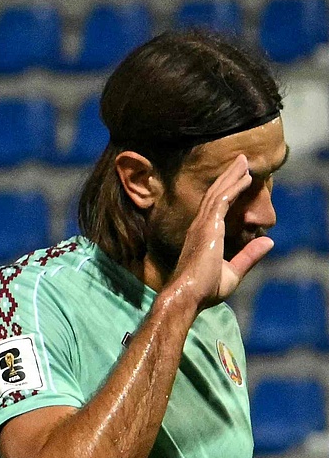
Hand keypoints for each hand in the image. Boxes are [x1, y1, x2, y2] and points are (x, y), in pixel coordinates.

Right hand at [165, 153, 274, 310]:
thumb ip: (249, 256)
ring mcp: (202, 225)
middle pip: (216, 194)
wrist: (187, 296)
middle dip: (229, 177)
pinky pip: (222, 200)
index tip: (239, 178)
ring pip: (219, 193)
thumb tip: (269, 241)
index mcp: (203, 236)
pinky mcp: (208, 227)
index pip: (216, 207)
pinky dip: (234, 187)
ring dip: (233, 176)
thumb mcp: (233, 272)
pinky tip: (246, 178)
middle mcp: (200, 227)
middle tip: (241, 161)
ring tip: (245, 163)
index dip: (228, 190)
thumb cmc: (204, 290)